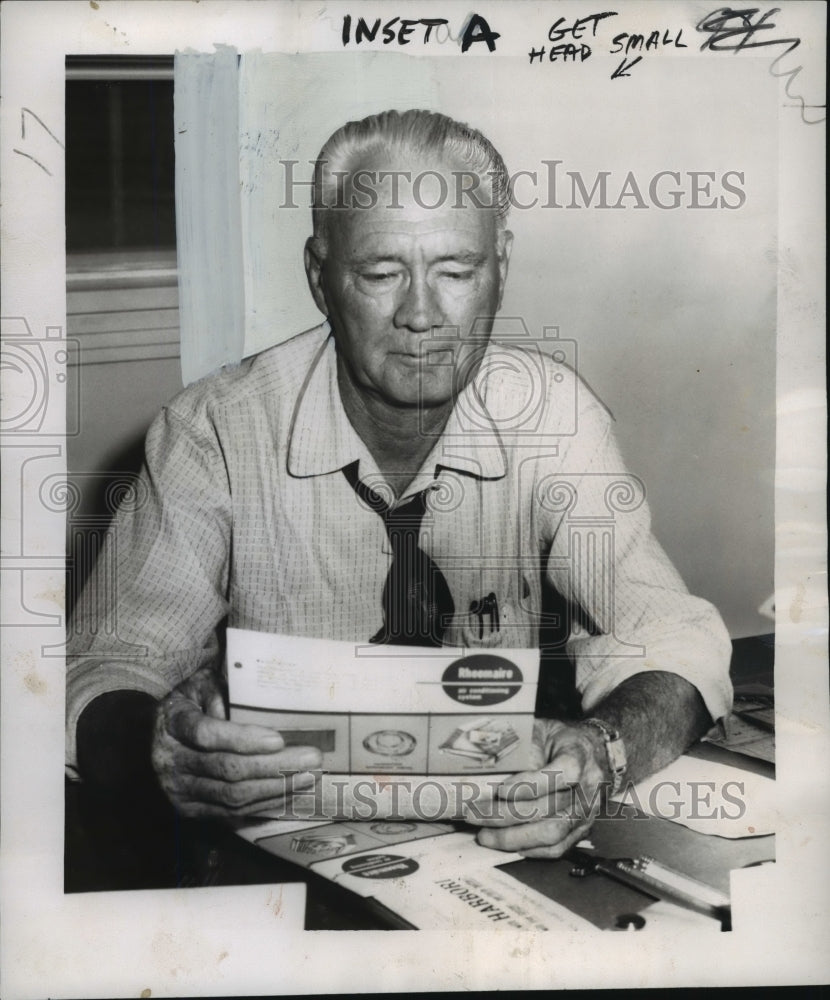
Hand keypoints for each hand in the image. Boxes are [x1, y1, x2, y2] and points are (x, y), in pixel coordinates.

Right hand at [151, 664, 322, 817]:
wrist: (155, 738)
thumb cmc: (189, 703)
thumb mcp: (200, 684)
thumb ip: (222, 689)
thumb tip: (254, 706)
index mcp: (172, 723)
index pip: (206, 734)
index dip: (243, 739)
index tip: (279, 738)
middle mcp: (170, 761)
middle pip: (227, 769)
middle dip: (274, 766)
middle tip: (312, 758)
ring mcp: (178, 791)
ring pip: (232, 796)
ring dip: (275, 789)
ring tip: (308, 777)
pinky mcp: (190, 811)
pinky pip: (231, 814)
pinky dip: (263, 805)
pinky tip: (289, 794)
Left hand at [463, 719, 608, 857]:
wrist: (594, 752)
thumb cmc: (561, 740)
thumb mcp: (542, 730)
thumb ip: (522, 746)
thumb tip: (492, 767)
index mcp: (579, 757)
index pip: (558, 774)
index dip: (528, 785)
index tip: (499, 790)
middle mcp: (588, 788)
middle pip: (547, 809)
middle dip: (505, 815)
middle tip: (475, 814)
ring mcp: (587, 812)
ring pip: (551, 833)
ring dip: (513, 838)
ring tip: (485, 835)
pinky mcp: (582, 830)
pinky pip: (557, 848)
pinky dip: (530, 849)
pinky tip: (506, 844)